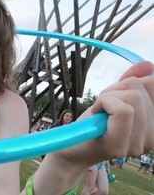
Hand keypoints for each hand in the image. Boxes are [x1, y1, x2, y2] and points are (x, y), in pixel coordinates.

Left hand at [32, 61, 152, 194]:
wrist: (69, 149)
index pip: (153, 84)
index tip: (114, 96)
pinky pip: (123, 110)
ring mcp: (138, 144)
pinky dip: (104, 102)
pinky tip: (96, 115)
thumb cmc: (91, 125)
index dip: (129, 82)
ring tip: (99, 112)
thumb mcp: (112, 98)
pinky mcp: (120, 146)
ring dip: (108, 96)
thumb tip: (147, 64)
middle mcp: (152, 137)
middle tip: (102, 106)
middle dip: (115, 89)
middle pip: (142, 88)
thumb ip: (130, 82)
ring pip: (133, 96)